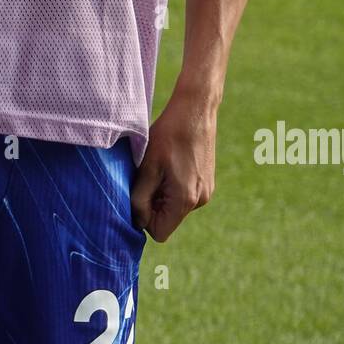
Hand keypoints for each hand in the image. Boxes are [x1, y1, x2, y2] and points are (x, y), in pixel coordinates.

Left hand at [131, 89, 217, 242]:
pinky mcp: (207, 182)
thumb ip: (140, 198)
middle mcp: (200, 201)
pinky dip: (173, 185)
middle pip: (168, 219)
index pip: (160, 232)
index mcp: (185, 200)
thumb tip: (136, 220)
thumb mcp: (147, 167)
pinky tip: (170, 163)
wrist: (196, 110)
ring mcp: (206, 191)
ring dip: (162, 193)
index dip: (144, 218)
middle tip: (147, 176)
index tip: (138, 194)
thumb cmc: (169, 136)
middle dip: (153, 204)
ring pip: (175, 207)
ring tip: (159, 167)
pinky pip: (184, 195)